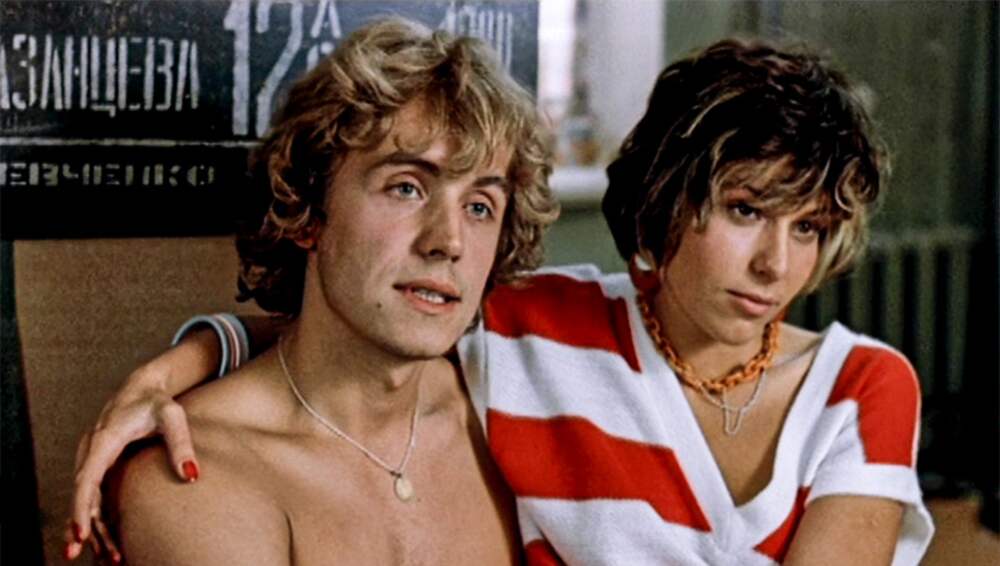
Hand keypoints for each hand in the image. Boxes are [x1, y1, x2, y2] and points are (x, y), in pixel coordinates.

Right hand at [64, 363, 198, 560]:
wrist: (143, 388)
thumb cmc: (158, 401)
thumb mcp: (173, 416)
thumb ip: (181, 443)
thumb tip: (193, 474)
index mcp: (104, 439)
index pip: (87, 479)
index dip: (81, 508)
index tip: (80, 534)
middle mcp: (92, 450)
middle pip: (84, 497)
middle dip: (90, 529)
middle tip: (105, 558)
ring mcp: (93, 458)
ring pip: (87, 500)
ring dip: (95, 529)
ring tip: (110, 559)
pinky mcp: (99, 465)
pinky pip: (93, 495)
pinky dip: (97, 518)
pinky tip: (106, 541)